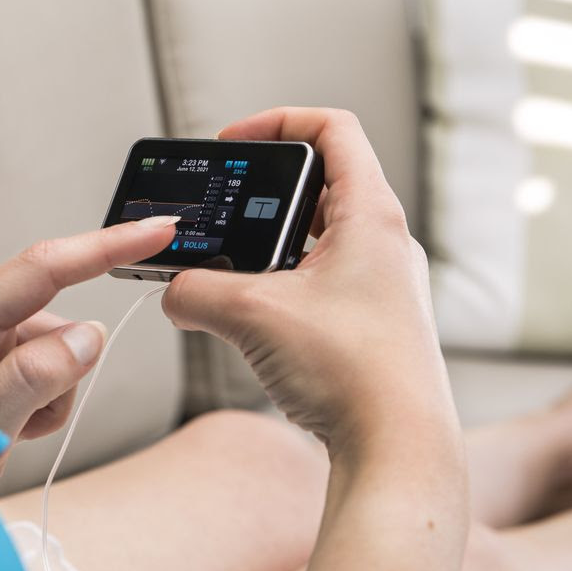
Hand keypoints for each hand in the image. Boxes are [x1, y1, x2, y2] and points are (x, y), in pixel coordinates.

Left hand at [0, 217, 177, 482]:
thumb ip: (35, 378)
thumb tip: (88, 334)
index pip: (43, 270)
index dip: (107, 247)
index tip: (157, 227)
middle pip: (53, 326)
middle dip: (59, 378)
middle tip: (22, 428)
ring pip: (47, 347)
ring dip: (42, 393)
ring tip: (3, 430)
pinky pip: (29, 357)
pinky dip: (28, 394)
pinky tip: (0, 419)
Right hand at [162, 107, 453, 454]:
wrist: (397, 449)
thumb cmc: (353, 371)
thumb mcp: (251, 315)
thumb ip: (195, 292)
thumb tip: (174, 293)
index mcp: (370, 215)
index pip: (332, 129)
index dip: (277, 121)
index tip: (233, 145)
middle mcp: (384, 242)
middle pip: (320, 183)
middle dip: (262, 195)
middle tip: (223, 212)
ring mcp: (382, 283)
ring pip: (316, 238)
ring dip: (268, 247)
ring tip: (228, 272)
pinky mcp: (372, 322)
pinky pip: (321, 281)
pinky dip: (282, 285)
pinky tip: (252, 317)